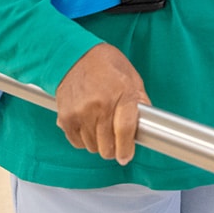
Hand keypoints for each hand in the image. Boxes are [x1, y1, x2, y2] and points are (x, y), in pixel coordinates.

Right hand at [54, 43, 150, 164]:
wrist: (74, 56)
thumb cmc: (106, 65)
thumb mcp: (132, 78)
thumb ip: (140, 101)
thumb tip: (148, 123)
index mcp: (122, 94)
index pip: (125, 130)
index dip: (126, 149)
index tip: (126, 156)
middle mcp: (100, 105)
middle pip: (107, 145)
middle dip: (113, 149)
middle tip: (115, 143)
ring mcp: (81, 112)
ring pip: (92, 147)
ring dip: (98, 144)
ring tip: (101, 128)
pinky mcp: (65, 117)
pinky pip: (76, 142)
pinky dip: (83, 140)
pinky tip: (88, 126)